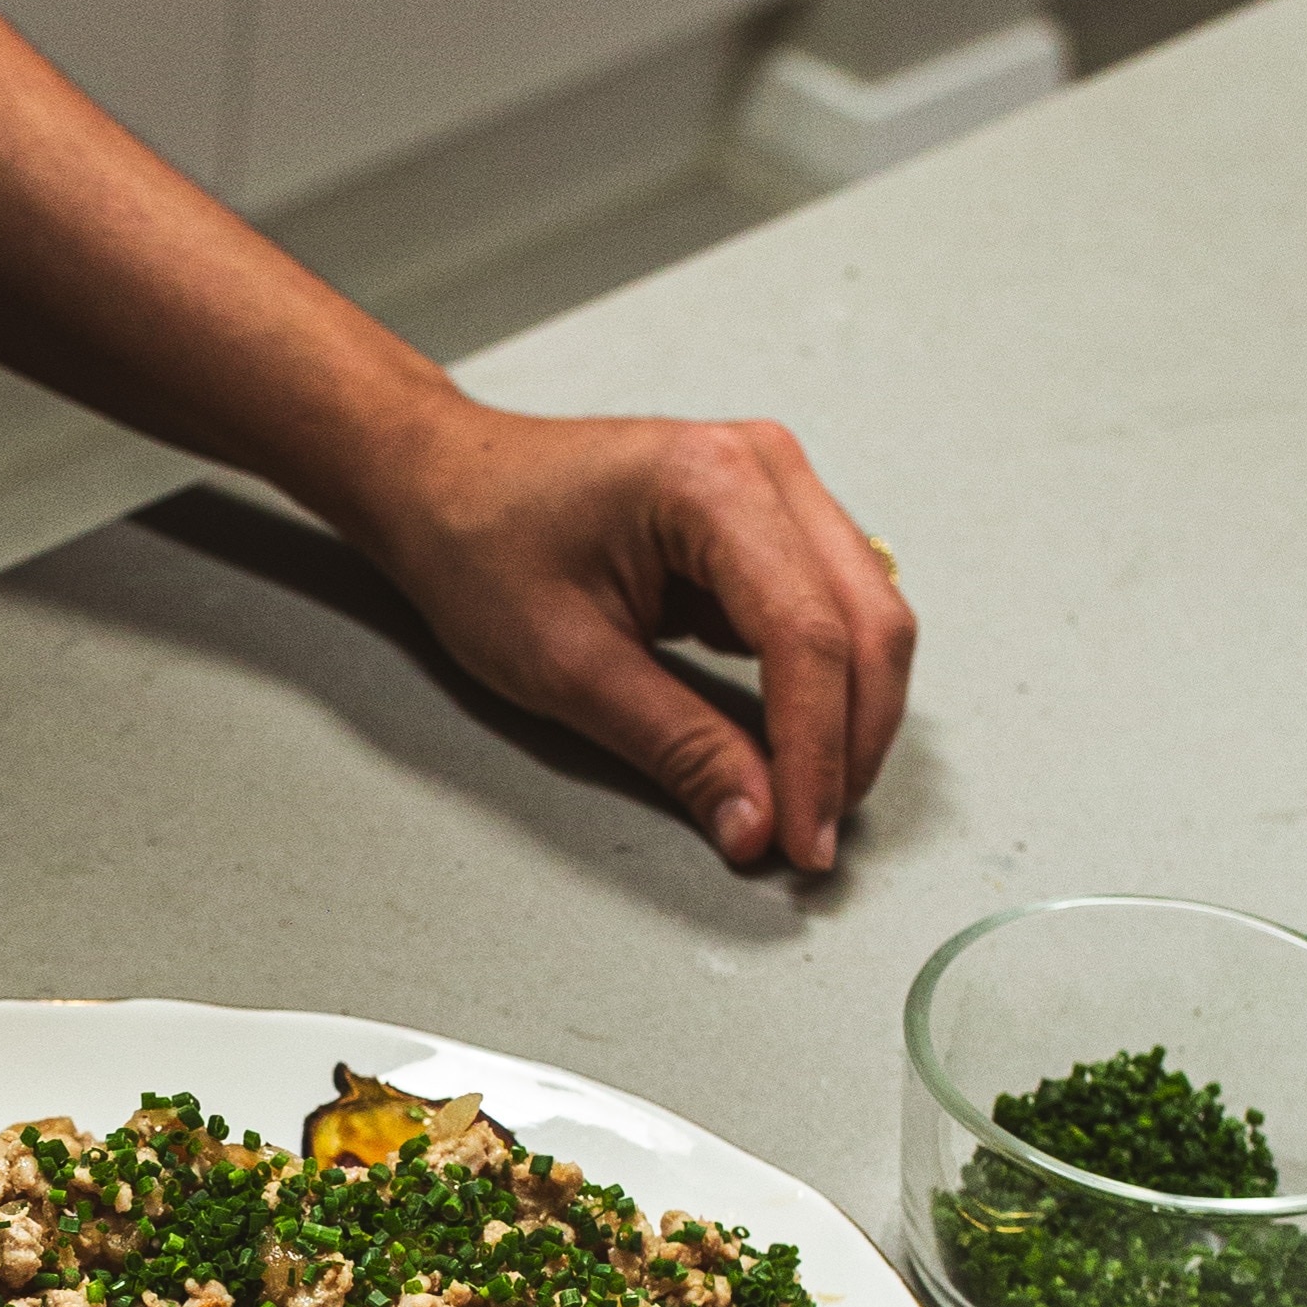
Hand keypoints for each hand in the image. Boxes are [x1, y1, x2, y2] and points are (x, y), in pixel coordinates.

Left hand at [354, 398, 913, 870]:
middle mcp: (764, 466)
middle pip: (867, 621)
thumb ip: (677, 745)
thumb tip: (758, 822)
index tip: (803, 839)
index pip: (808, 635)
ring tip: (809, 801)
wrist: (440, 485)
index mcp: (711, 482)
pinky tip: (795, 745)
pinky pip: (832, 608)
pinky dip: (826, 684)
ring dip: (852, 716)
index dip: (818, 753)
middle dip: (852, 741)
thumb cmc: (479, 545)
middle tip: (814, 836)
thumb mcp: (568, 666)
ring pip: (867, 615)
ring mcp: (774, 485)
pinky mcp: (768, 520)